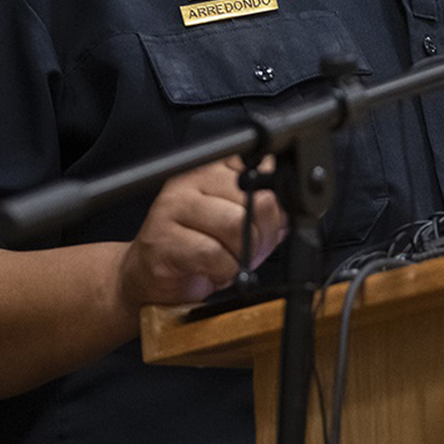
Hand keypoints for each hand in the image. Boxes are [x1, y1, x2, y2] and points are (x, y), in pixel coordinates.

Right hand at [120, 157, 285, 305]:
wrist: (150, 276)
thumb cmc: (198, 249)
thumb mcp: (239, 224)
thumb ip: (266, 211)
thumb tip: (293, 211)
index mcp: (215, 167)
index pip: (262, 168)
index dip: (276, 202)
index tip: (272, 222)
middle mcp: (193, 178)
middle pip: (256, 199)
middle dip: (264, 235)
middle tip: (253, 251)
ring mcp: (174, 205)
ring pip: (236, 225)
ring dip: (244, 254)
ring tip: (233, 261)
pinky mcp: (163, 238)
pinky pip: (213, 253)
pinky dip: (224, 270)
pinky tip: (215, 271)